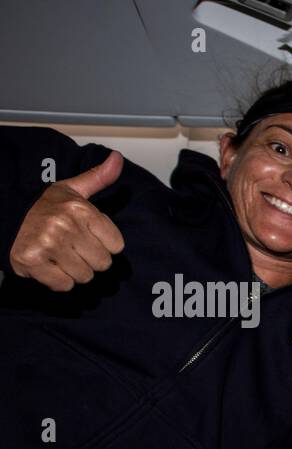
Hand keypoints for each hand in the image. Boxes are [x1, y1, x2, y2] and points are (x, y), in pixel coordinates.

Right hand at [8, 150, 125, 290]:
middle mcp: (66, 225)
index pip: (116, 245)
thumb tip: (118, 158)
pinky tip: (48, 266)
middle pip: (102, 263)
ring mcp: (49, 244)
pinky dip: (58, 281)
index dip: (103, 244)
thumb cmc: (44, 207)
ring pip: (84, 277)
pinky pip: (63, 285)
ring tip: (59, 256)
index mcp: (81, 209)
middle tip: (71, 248)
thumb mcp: (71, 189)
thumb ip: (98, 177)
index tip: (87, 237)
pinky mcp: (32, 261)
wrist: (5, 215)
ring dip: (74, 272)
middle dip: (89, 260)